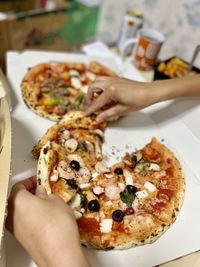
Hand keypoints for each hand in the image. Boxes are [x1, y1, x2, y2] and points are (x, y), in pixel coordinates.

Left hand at [6, 176, 89, 266]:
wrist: (59, 253)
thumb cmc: (57, 225)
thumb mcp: (56, 200)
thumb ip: (46, 194)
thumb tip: (41, 193)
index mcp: (17, 201)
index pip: (19, 185)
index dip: (30, 180)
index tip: (39, 180)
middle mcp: (11, 215)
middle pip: (17, 198)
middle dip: (30, 193)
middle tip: (44, 191)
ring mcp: (15, 229)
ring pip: (20, 211)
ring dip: (32, 205)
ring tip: (48, 204)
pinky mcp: (22, 239)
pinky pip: (24, 222)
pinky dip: (32, 217)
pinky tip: (47, 218)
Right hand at [85, 75, 199, 121]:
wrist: (151, 91)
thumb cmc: (139, 101)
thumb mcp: (123, 110)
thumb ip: (108, 114)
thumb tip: (97, 119)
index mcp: (111, 91)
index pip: (96, 102)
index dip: (90, 110)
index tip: (84, 115)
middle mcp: (110, 82)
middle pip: (92, 87)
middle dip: (89, 97)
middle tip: (91, 106)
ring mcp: (113, 79)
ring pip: (97, 81)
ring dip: (94, 90)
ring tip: (97, 100)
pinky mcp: (117, 78)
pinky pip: (104, 80)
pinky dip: (100, 87)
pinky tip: (105, 95)